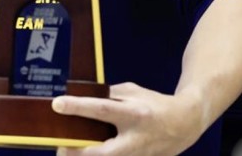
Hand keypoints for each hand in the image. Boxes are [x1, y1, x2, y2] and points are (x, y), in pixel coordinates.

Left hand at [51, 83, 204, 155]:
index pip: (102, 109)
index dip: (78, 107)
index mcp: (134, 114)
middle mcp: (136, 138)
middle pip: (103, 152)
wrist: (185, 124)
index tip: (57, 104)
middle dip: (78, 153)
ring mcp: (139, 155)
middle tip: (59, 147)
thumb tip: (82, 100)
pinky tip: (86, 153)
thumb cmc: (154, 104)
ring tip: (67, 152)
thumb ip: (108, 96)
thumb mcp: (132, 92)